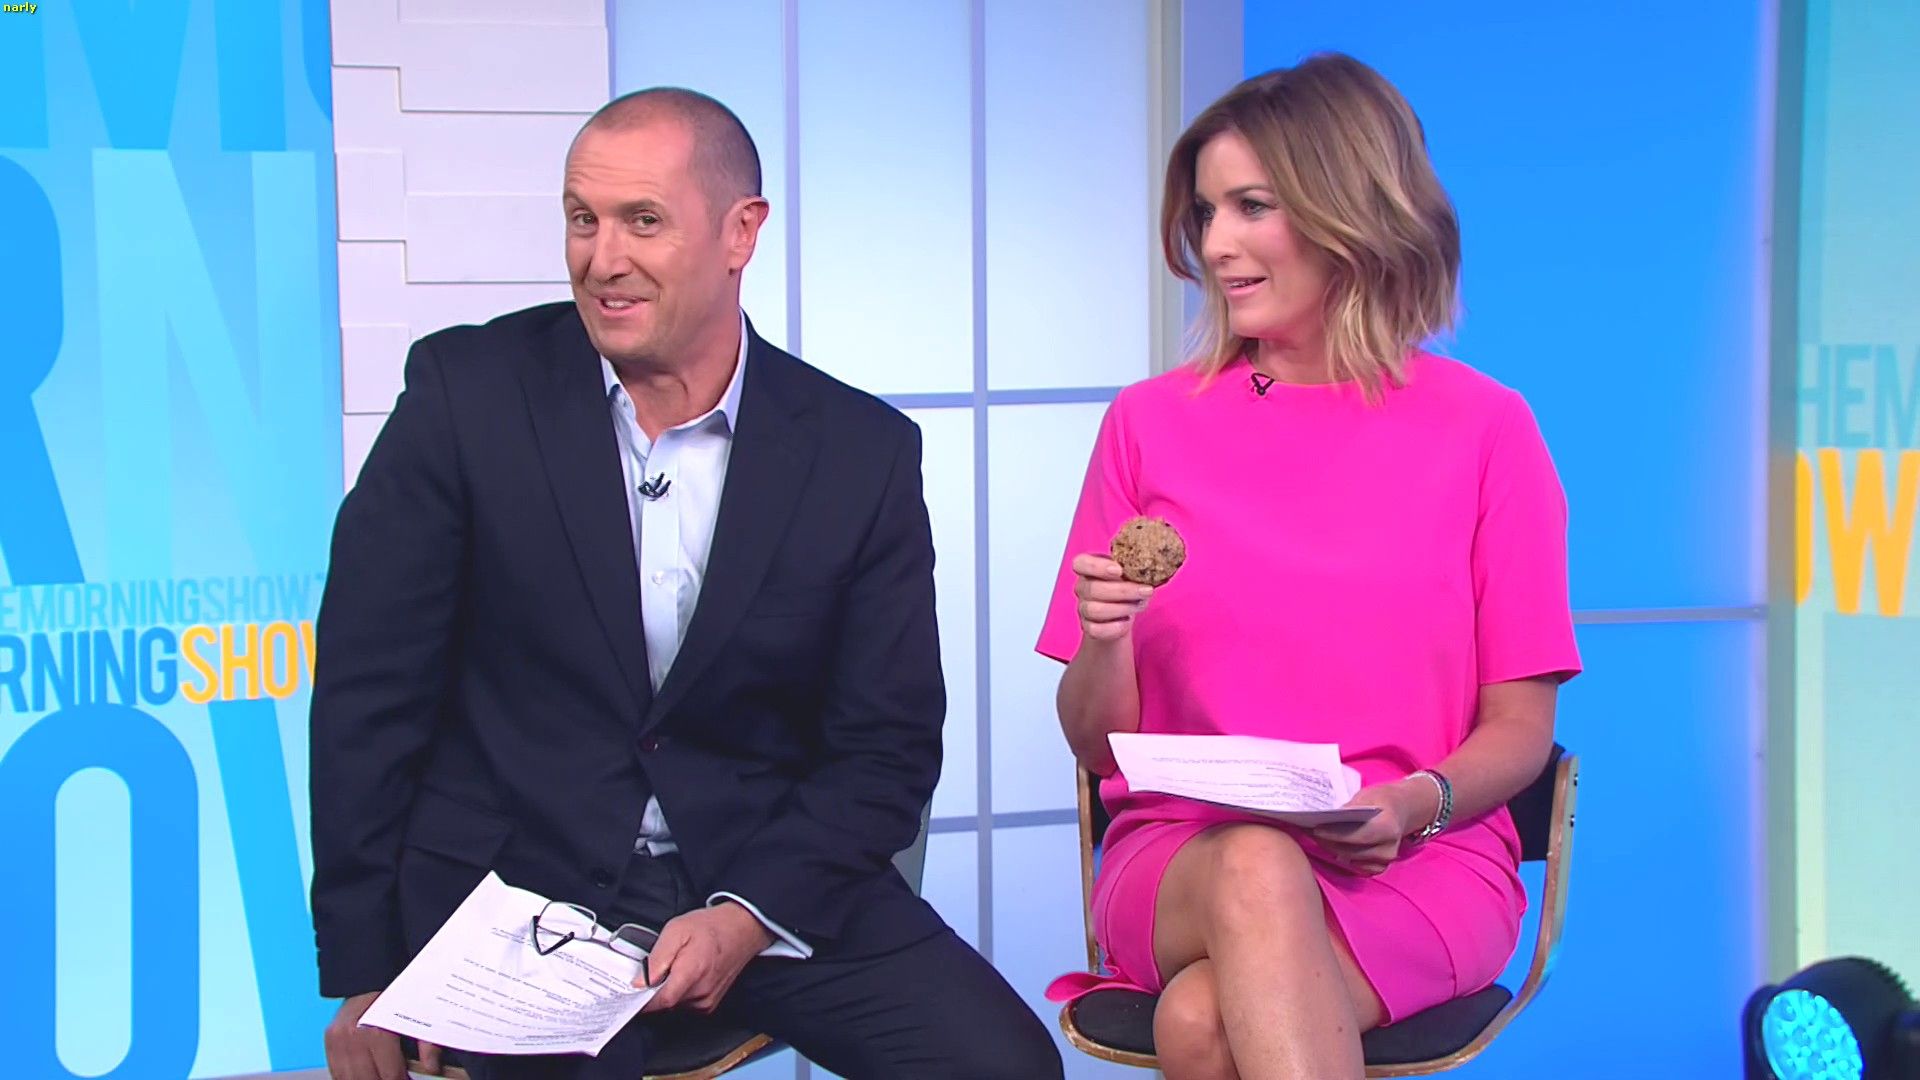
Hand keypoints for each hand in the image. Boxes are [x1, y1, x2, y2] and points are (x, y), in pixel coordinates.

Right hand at [325, 990, 440, 1079]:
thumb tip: (432, 1067)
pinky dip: (350, 1077)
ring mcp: (337, 1041)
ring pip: (349, 1079)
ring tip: (382, 1075)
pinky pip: (336, 1071)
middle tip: (398, 1077)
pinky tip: (365, 1074)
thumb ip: (428, 1042)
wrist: (370, 975)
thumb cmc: (394, 993)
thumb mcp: (417, 1013)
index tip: (407, 1079)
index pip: (390, 1076)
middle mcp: (353, 1038)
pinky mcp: (329, 1041)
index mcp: (376, 1033)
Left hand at [637, 902, 774, 1013]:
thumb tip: (640, 982)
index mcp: (692, 973)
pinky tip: (684, 975)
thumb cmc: (711, 927)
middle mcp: (701, 992)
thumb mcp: (676, 930)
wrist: (741, 929)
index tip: (630, 994)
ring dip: (668, 991)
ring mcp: (707, 1000)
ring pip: (674, 1005)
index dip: (642, 1001)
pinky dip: (679, 993)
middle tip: (654, 970)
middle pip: (665, 1004)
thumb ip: (657, 958)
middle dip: (654, 991)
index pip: (660, 1002)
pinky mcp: (710, 1003)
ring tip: (674, 968)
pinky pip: (685, 1004)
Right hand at [1072, 553, 1154, 641]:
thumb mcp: (1129, 572)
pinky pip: (1096, 630)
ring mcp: (1083, 608)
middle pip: (1092, 589)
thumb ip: (1135, 566)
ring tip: (1140, 604)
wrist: (1122, 613)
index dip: (1097, 567)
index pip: (1080, 564)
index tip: (1119, 570)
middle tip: (1145, 590)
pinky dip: (1114, 627)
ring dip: (1122, 608)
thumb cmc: (1126, 586)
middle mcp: (1082, 587)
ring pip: (1094, 610)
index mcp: (1088, 568)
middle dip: (1123, 591)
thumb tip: (1155, 565)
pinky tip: (1127, 621)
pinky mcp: (1088, 627)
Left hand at [1309, 779, 1440, 876]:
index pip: (1358, 835)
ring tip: (1317, 839)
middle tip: (1310, 833)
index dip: (1335, 834)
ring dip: (1333, 850)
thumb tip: (1323, 817)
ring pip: (1352, 860)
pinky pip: (1358, 867)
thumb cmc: (1380, 800)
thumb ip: (1347, 810)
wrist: (1400, 809)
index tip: (1316, 829)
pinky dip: (1344, 858)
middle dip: (1329, 842)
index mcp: (1388, 827)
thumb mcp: (1365, 797)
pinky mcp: (1381, 867)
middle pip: (1352, 851)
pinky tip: (1332, 848)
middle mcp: (1389, 847)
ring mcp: (1386, 860)